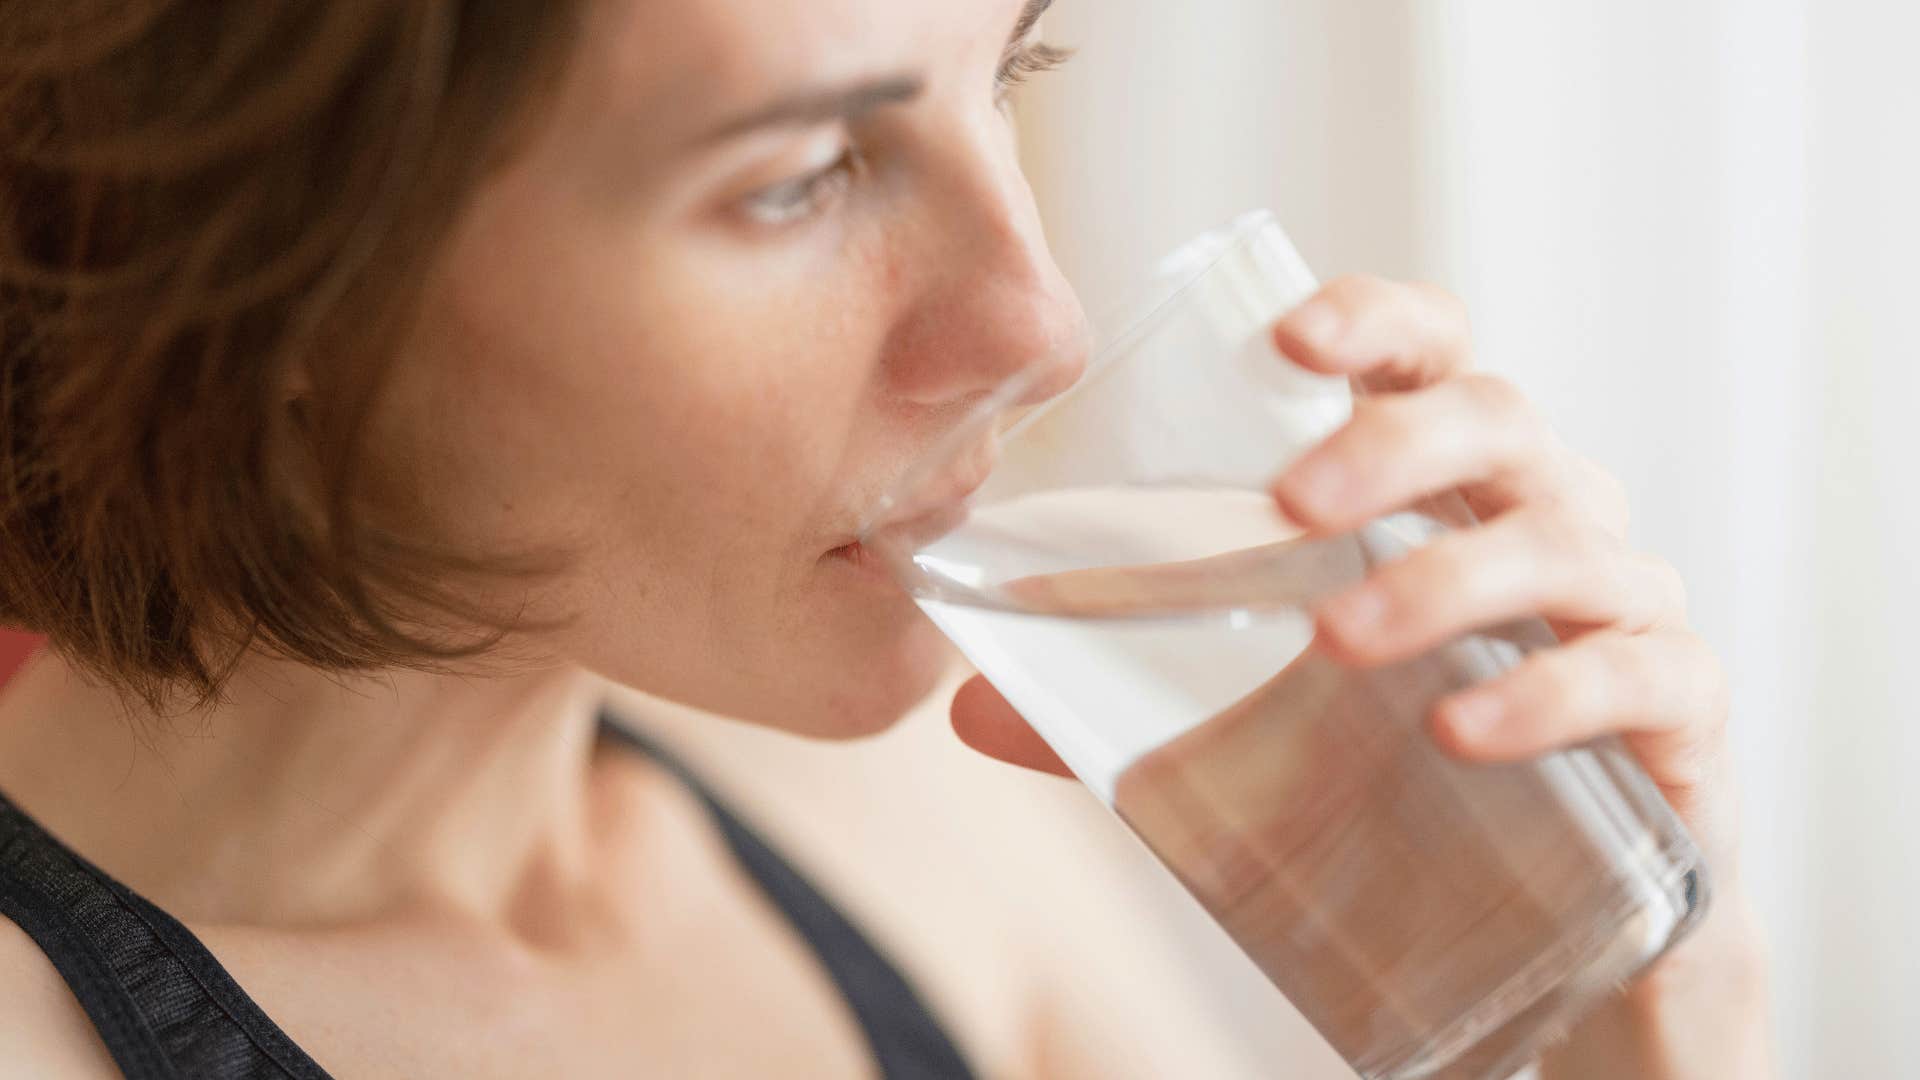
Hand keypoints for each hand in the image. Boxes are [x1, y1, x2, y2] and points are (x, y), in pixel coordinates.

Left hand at [948, 275, 1770, 1076]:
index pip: (1427, 357)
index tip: (1287, 336)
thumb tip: (965, 709)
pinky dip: (1549, 692)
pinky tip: (1462, 730)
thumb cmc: (1402, 780)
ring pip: (1561, 541)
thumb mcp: (1260, 731)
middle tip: (1292, 505)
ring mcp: (1623, 606)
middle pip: (1499, 419)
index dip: (1372, 322)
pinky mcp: (1677, 713)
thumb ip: (1125, 709)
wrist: (1559, 927)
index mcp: (1446, 489)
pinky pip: (1637, 673)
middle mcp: (1544, 517)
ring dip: (1447, 578)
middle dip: (1395, 445)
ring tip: (1340, 640)